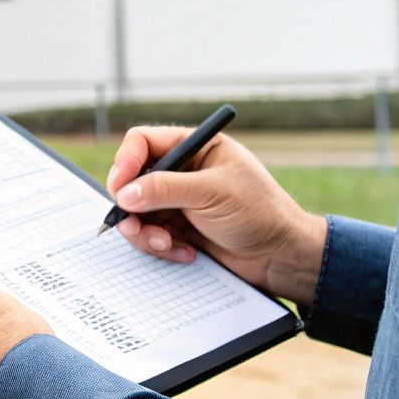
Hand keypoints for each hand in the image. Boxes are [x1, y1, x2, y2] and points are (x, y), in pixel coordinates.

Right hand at [107, 127, 327, 305]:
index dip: (125, 162)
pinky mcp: (175, 228)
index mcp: (193, 148)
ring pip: (134, 212)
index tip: (120, 187)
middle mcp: (180, 172)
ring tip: (167, 244)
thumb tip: (125, 194)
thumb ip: (165, 189)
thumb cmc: (259, 212)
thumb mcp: (212, 193)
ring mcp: (176, 202)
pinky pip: (149, 235)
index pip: (142, 142)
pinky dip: (160, 247)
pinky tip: (185, 252)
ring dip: (144, 232)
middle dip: (131, 206)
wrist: (279, 256)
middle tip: (133, 224)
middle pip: (131, 180)